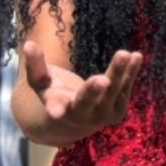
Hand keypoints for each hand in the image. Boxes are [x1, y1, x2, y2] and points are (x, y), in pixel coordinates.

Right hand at [22, 41, 142, 139]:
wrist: (75, 121)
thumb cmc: (54, 94)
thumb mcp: (41, 82)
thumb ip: (35, 65)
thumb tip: (28, 44)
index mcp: (58, 108)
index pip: (55, 108)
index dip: (55, 109)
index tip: (55, 111)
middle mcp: (80, 115)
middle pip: (87, 101)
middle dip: (94, 91)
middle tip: (102, 80)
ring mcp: (101, 116)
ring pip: (111, 94)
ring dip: (119, 74)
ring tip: (126, 54)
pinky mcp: (117, 111)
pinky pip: (125, 89)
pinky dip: (130, 73)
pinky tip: (137, 55)